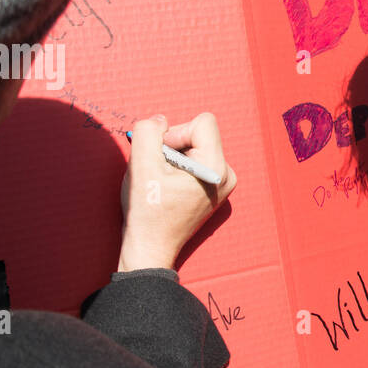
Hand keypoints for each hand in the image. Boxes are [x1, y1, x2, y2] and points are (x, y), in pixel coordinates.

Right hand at [117, 113, 236, 271]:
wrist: (151, 247)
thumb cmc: (147, 211)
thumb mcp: (140, 164)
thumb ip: (148, 131)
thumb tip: (161, 121)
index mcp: (217, 168)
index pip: (203, 122)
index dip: (175, 133)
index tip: (162, 156)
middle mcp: (227, 174)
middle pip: (199, 135)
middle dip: (174, 147)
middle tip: (159, 172)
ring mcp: (222, 183)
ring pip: (195, 148)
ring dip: (173, 159)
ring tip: (162, 183)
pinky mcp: (214, 188)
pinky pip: (196, 161)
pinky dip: (178, 169)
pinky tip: (168, 188)